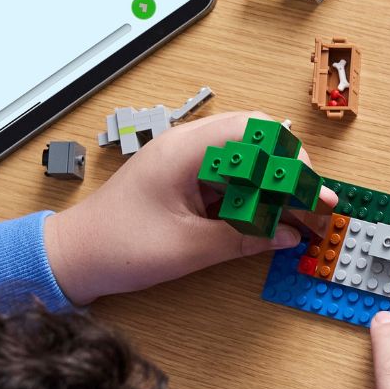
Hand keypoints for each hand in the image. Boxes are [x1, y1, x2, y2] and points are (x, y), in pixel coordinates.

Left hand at [44, 110, 335, 304]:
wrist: (74, 257)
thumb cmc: (116, 244)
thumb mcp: (190, 247)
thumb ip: (245, 239)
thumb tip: (288, 235)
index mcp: (186, 150)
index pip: (255, 131)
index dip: (289, 157)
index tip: (309, 188)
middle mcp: (188, 148)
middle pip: (256, 143)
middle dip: (290, 173)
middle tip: (314, 203)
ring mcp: (186, 165)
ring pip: (246, 165)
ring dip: (275, 189)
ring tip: (302, 217)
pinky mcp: (185, 184)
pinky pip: (230, 183)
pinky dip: (254, 200)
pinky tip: (271, 223)